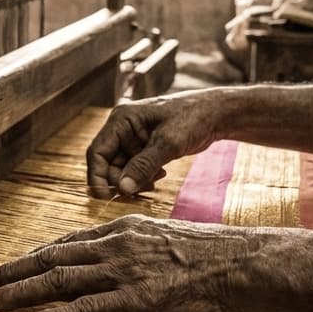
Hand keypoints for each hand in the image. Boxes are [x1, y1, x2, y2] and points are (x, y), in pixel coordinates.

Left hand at [0, 214, 271, 311]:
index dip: (35, 256)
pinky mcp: (135, 297)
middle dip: (15, 271)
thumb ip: (138, 253)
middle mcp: (115, 244)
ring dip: (20, 292)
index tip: (12, 264)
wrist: (241, 262)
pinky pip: (84, 308)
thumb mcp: (166, 242)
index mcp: (123, 229)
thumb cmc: (212, 257)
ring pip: (59, 280)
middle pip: (53, 258)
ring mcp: (123, 270)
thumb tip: (121, 271)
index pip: (68, 244)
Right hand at [87, 93, 222, 198]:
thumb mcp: (167, 143)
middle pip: (108, 163)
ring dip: (134, 180)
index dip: (97, 176)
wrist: (215, 114)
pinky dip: (143, 176)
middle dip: (121, 180)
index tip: (104, 197)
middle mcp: (123, 128)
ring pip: (122, 168)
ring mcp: (133, 138)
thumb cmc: (192, 118)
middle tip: (139, 191)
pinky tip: (159, 175)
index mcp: (121, 119)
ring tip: (155, 181)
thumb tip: (123, 189)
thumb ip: (143, 166)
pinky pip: (135, 167)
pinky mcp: (144, 147)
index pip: (97, 151)